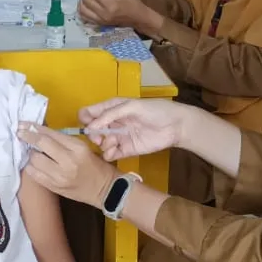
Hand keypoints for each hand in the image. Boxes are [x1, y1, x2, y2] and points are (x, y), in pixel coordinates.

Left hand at [16, 122, 119, 207]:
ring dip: (30, 154)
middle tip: (19, 132)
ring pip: (34, 160)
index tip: (24, 124)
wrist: (104, 189)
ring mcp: (59, 176)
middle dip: (27, 136)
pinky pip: (34, 175)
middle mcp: (67, 161)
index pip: (51, 134)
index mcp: (77, 148)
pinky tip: (32, 164)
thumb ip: (64, 141)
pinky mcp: (54, 187)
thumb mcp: (83, 148)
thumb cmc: (95, 166)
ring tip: (30, 151)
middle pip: (41, 144)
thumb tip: (41, 133)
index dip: (35, 128)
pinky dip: (31, 167)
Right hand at [78, 98, 194, 160]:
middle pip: (93, 130)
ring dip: (101, 144)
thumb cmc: (155, 110)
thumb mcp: (132, 106)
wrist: (176, 126)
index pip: (90, 112)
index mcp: (112, 108)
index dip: (85, 119)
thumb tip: (90, 126)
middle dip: (92, 134)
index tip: (88, 124)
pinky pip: (111, 154)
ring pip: (101, 143)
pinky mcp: (126, 150)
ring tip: (110, 144)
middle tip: (98, 138)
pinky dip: (108, 155)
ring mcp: (119, 137)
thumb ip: (110, 114)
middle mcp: (113, 123)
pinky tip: (112, 153)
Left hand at [79, 0, 159, 30]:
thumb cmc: (131, 1)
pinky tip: (86, 4)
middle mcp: (103, 14)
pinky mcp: (100, 24)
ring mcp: (100, 20)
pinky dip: (83, 9)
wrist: (137, 17)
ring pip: (82, 10)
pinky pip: (85, 17)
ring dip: (82, 1)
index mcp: (110, 4)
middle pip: (86, 1)